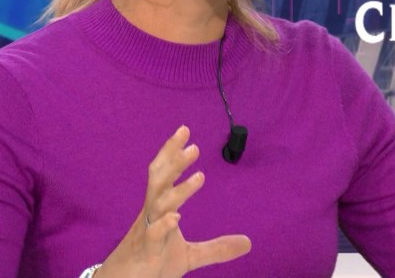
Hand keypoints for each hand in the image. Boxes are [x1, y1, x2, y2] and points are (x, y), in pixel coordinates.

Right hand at [94, 126, 250, 277]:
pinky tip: (176, 217)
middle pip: (158, 181)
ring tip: (200, 178)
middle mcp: (150, 215)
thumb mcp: (189, 255)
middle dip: (173, 161)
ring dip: (178, 191)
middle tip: (194, 145)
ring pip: (159, 205)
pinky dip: (163, 225)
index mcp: (158, 209)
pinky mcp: (146, 253)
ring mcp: (147, 233)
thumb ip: (217, 248)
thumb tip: (248, 242)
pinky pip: (152, 235)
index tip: (184, 131)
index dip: (171, 152)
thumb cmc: (153, 263)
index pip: (162, 174)